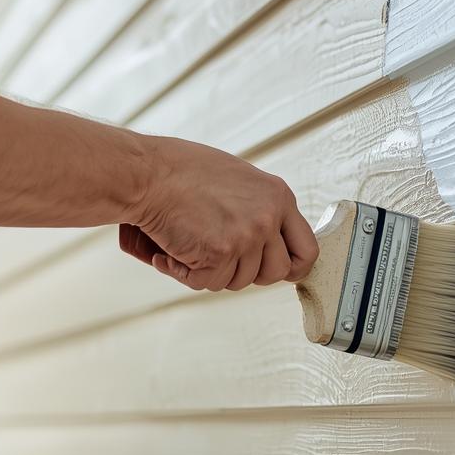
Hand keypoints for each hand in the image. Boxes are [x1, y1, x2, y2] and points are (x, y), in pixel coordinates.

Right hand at [118, 137, 317, 290]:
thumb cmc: (181, 171)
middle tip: (221, 259)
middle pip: (273, 273)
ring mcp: (245, 238)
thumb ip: (259, 208)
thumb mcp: (238, 180)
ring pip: (238, 281)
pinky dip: (185, 274)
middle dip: (247, 272)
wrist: (147, 175)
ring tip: (189, 243)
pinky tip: (171, 253)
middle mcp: (267, 218)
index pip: (306, 249)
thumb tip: (269, 241)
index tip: (281, 272)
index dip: (292, 267)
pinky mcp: (219, 255)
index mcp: (277, 197)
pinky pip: (208, 283)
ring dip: (212, 270)